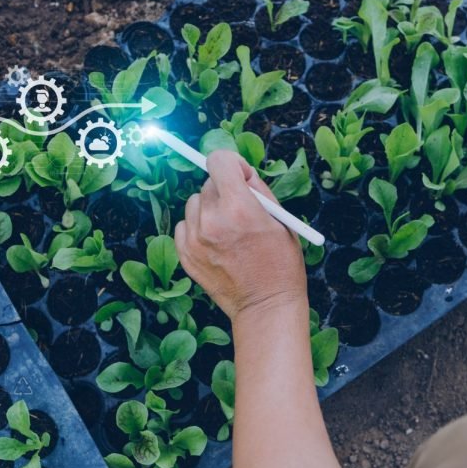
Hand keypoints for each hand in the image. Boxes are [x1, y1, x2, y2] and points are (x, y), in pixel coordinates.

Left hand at [174, 150, 306, 323]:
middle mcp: (212, 220)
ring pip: (195, 203)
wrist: (265, 306)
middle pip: (208, 183)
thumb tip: (240, 172)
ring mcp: (195, 239)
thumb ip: (258, 190)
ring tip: (228, 230)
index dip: (232, 164)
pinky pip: (185, 225)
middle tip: (240, 210)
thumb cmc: (280, 264)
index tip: (240, 177)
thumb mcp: (281, 220)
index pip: (219, 161)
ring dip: (209, 209)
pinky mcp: (185, 254)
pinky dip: (198, 228)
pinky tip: (216, 243)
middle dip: (225, 190)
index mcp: (239, 207)